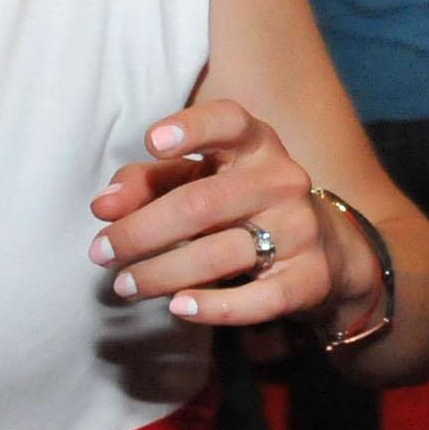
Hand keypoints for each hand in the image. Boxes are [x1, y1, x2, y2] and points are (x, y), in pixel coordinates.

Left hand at [88, 101, 383, 330]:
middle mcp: (283, 179)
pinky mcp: (311, 277)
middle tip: (100, 252)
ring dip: (161, 274)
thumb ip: (148, 183)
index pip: (228, 121)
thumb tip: (103, 205)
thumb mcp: (199, 182)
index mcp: (255, 144)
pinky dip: (214, 307)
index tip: (151, 142)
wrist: (328, 252)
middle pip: (201, 203)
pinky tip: (178, 308)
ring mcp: (301, 228)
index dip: (191, 128)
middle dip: (141, 231)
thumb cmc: (241, 207)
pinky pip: (259, 299)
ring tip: (125, 286)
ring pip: (220, 254)